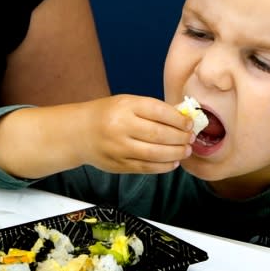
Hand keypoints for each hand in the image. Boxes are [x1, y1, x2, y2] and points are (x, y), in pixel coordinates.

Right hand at [65, 94, 195, 173]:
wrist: (78, 133)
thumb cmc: (109, 115)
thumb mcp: (127, 103)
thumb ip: (153, 110)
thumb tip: (183, 120)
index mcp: (125, 106)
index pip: (159, 111)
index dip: (179, 119)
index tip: (190, 123)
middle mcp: (121, 126)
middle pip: (159, 134)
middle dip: (180, 137)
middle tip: (191, 138)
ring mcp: (118, 148)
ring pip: (154, 153)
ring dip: (175, 153)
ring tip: (186, 150)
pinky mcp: (118, 165)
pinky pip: (146, 167)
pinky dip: (163, 166)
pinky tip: (173, 162)